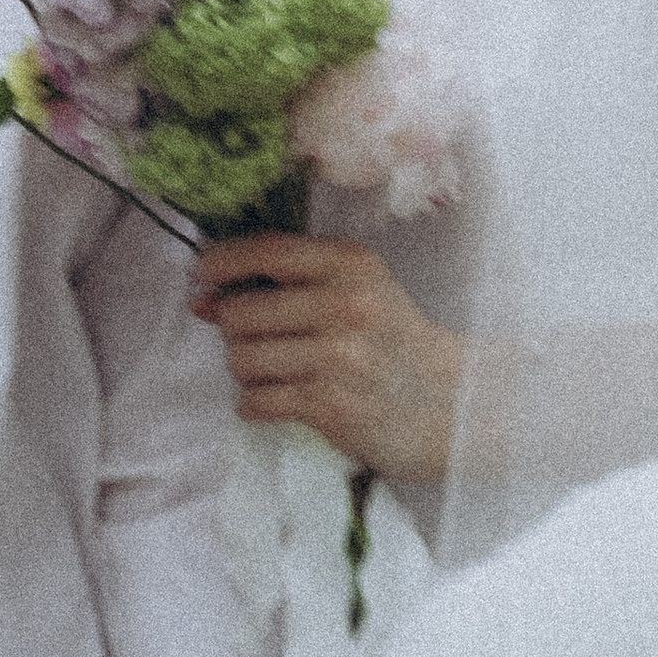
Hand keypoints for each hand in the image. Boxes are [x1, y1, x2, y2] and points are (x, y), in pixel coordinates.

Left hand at [194, 231, 460, 479]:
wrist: (455, 405)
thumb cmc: (394, 342)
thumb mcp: (358, 290)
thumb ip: (287, 283)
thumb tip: (202, 296)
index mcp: (351, 264)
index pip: (265, 250)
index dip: (221, 262)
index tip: (203, 277)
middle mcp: (344, 304)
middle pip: (238, 312)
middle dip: (234, 330)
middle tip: (257, 340)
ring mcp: (338, 357)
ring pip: (241, 359)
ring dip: (246, 371)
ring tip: (276, 374)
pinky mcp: (331, 406)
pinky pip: (256, 401)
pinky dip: (255, 405)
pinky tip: (279, 401)